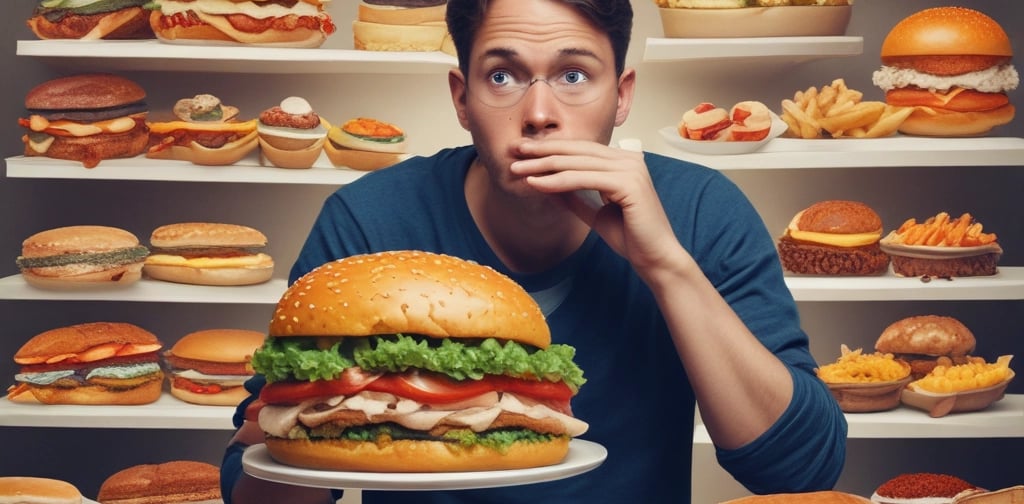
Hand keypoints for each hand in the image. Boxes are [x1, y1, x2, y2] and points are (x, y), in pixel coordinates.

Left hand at [509, 138, 685, 275]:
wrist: (655, 258)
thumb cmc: (630, 237)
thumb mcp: (595, 212)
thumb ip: (575, 196)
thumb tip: (547, 183)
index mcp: (624, 162)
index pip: (581, 150)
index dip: (551, 149)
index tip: (523, 152)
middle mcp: (630, 159)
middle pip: (577, 150)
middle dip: (542, 151)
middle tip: (513, 151)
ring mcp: (631, 169)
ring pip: (577, 163)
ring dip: (543, 165)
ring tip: (517, 169)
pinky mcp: (629, 183)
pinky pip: (583, 179)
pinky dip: (557, 181)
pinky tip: (536, 183)